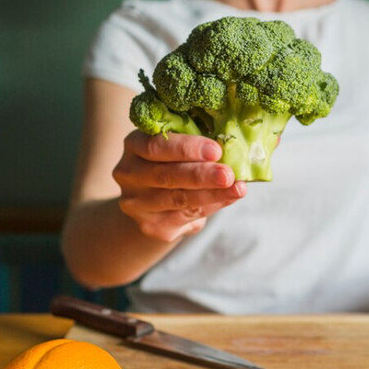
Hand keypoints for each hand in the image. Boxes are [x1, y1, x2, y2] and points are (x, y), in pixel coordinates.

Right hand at [113, 131, 245, 241]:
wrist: (155, 201)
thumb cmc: (175, 162)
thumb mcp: (180, 146)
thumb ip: (199, 142)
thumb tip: (239, 147)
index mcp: (134, 145)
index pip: (156, 146)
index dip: (186, 148)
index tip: (216, 150)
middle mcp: (128, 174)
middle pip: (165, 176)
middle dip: (201, 175)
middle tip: (228, 174)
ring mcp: (136, 203)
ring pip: (177, 199)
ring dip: (212, 194)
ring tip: (237, 189)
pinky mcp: (150, 226)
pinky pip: (185, 216)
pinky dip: (211, 206)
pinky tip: (228, 198)